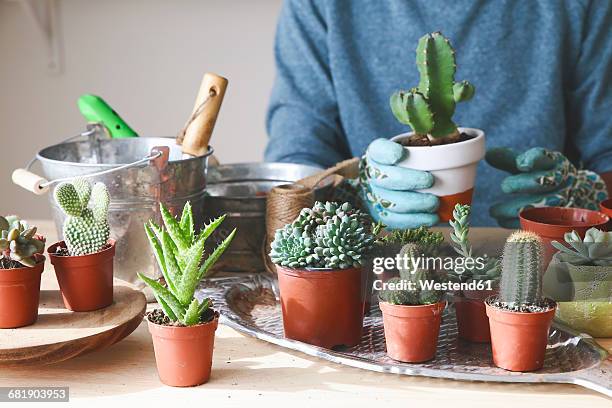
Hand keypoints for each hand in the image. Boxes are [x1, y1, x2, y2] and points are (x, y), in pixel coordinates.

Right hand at [359, 138, 438, 228]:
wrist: (386, 185)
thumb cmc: (407, 164)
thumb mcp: (412, 150)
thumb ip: (426, 146)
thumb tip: (456, 142)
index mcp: (378, 154)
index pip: (379, 150)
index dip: (388, 153)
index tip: (400, 154)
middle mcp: (373, 174)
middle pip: (387, 178)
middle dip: (410, 180)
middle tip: (430, 181)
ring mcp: (375, 196)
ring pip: (392, 202)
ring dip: (416, 203)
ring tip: (435, 203)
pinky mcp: (381, 214)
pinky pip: (396, 220)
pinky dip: (415, 220)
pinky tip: (431, 218)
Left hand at [486, 147, 607, 227]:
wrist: (577, 195)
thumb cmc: (545, 174)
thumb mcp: (533, 163)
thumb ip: (511, 159)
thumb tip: (489, 155)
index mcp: (553, 163)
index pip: (545, 158)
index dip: (534, 160)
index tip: (522, 164)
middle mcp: (560, 182)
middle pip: (542, 182)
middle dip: (520, 184)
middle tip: (505, 186)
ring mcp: (560, 202)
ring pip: (536, 207)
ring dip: (511, 209)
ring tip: (493, 211)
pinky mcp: (554, 220)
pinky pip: (533, 222)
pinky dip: (514, 222)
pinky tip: (501, 220)